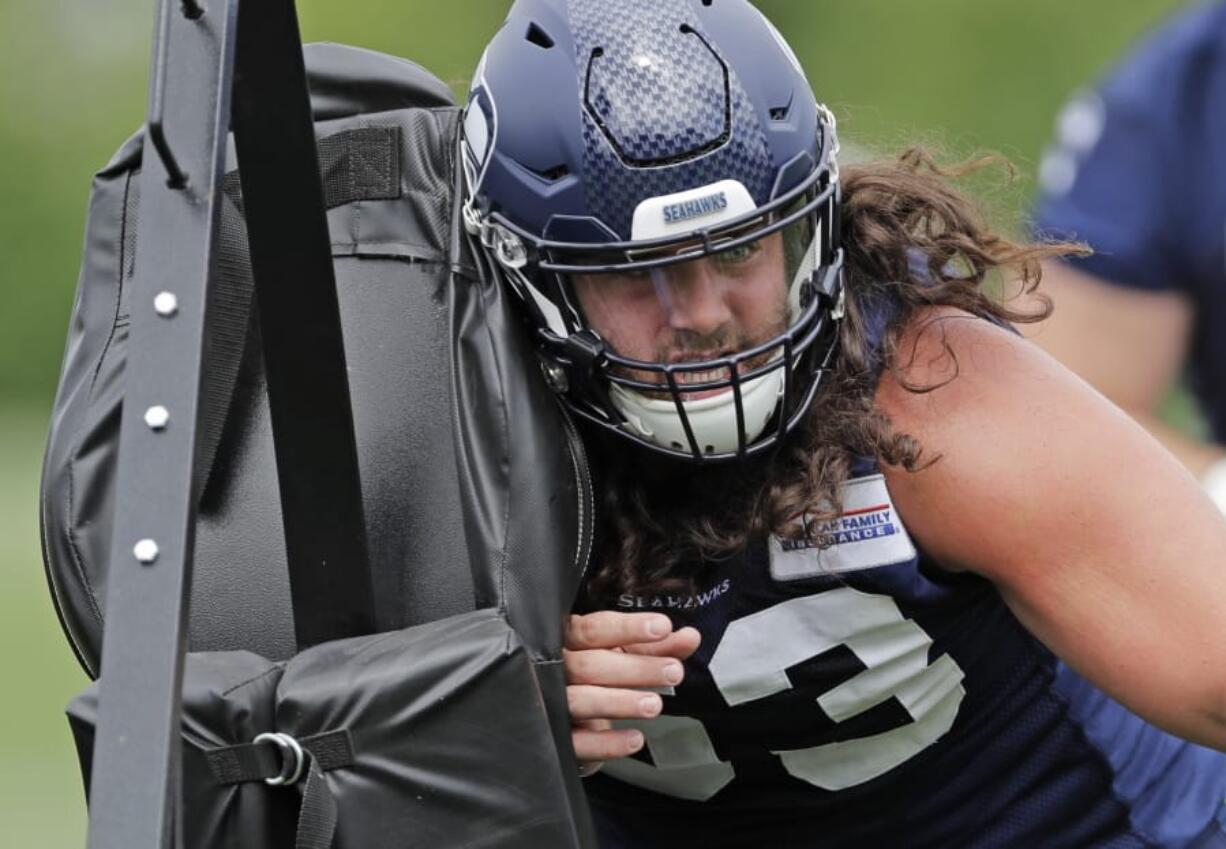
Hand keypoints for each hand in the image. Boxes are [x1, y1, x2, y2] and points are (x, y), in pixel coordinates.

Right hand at [563, 611, 700, 774]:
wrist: (567, 716)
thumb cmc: (599, 674)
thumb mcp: (626, 654)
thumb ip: (657, 646)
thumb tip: (690, 638)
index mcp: (569, 637)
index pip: (594, 629)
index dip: (628, 629)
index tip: (662, 627)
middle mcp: (555, 668)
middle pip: (588, 665)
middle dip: (635, 669)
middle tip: (673, 673)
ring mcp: (551, 703)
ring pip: (579, 700)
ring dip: (620, 702)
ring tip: (654, 705)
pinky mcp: (558, 738)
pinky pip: (577, 743)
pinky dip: (606, 743)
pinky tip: (634, 739)